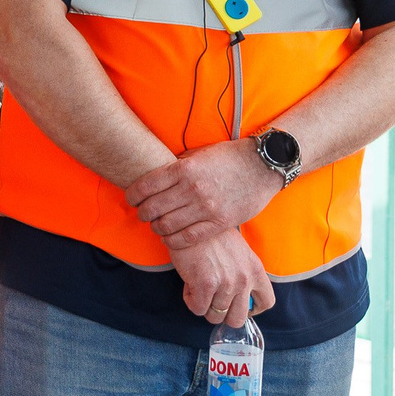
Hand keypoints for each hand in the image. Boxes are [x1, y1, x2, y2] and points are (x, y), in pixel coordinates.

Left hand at [127, 141, 281, 250]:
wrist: (263, 165)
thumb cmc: (229, 157)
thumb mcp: (198, 155)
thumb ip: (177, 167)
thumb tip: (154, 179)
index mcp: (183, 168)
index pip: (144, 186)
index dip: (132, 196)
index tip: (131, 199)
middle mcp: (191, 188)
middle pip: (151, 208)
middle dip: (142, 213)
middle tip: (143, 214)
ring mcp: (206, 207)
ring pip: (166, 226)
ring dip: (156, 228)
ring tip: (157, 225)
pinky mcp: (219, 222)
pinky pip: (188, 238)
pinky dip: (173, 241)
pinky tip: (170, 238)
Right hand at [169, 227, 275, 323]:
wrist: (192, 221)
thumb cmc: (211, 235)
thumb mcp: (239, 252)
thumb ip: (244, 272)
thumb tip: (239, 295)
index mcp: (255, 269)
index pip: (266, 302)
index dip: (252, 309)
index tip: (238, 306)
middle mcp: (244, 279)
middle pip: (238, 318)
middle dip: (224, 314)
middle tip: (213, 301)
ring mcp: (226, 283)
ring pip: (215, 316)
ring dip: (204, 304)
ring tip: (198, 286)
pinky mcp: (205, 284)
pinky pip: (198, 309)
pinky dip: (191, 300)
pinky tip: (189, 285)